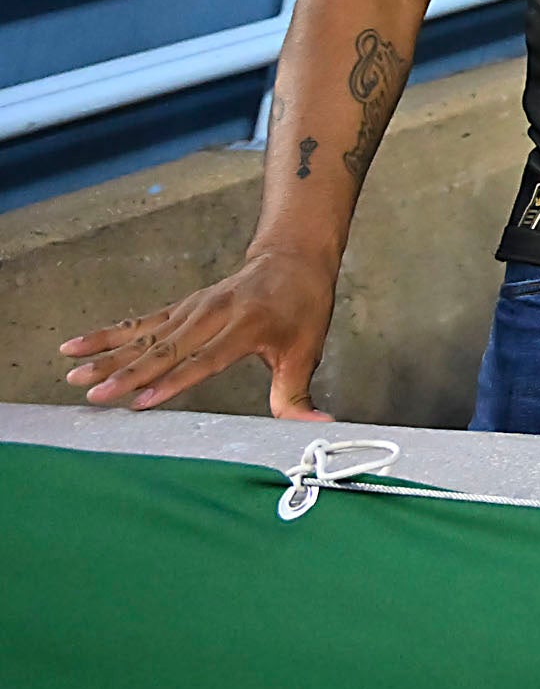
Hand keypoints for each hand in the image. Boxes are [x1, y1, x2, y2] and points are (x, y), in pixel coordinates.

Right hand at [62, 245, 340, 415]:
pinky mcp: (178, 308)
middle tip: (94, 396)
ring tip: (73, 376)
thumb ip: (297, 395)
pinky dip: (106, 335)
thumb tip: (316, 429)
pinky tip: (74, 347)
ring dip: (107, 357)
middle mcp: (214, 314)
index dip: (175, 381)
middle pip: (166, 349)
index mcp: (247, 326)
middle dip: (128, 375)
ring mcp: (192, 309)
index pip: (206, 359)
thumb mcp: (307, 349)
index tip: (142, 402)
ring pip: (144, 337)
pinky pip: (138, 324)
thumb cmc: (302, 308)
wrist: (292, 259)